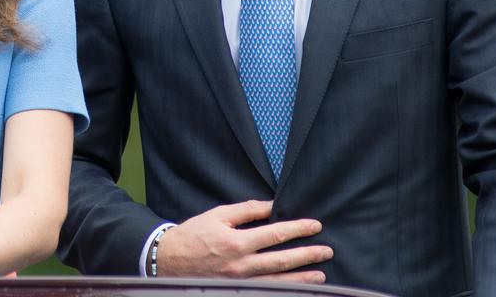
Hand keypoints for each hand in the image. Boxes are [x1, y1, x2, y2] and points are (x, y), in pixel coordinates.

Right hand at [157, 200, 331, 282]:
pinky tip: (295, 289)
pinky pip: (265, 291)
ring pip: (278, 281)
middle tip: (327, 251)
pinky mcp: (237, 290)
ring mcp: (240, 281)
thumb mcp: (217, 215)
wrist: (169, 260)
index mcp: (236, 242)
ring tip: (320, 275)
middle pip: (282, 261)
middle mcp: (241, 265)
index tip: (314, 225)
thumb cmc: (192, 235)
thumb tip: (271, 206)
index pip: (275, 234)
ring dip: (302, 278)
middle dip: (307, 255)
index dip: (297, 229)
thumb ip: (245, 210)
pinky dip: (283, 290)